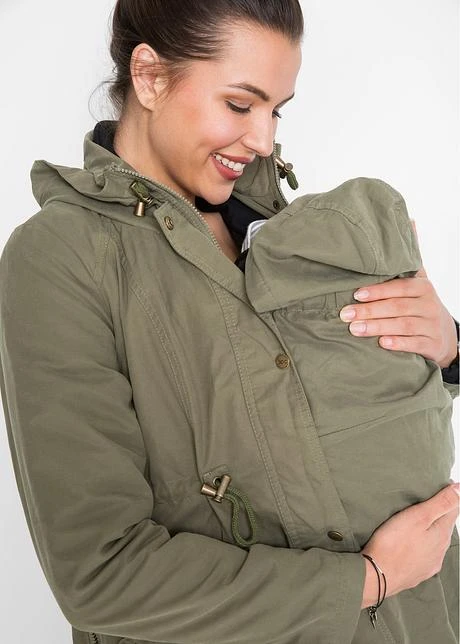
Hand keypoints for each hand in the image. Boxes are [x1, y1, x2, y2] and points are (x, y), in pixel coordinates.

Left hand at [339, 268, 457, 368]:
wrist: (444, 335)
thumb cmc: (419, 306)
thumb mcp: (416, 287)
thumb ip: (404, 269)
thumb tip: (402, 234)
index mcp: (423, 288)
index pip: (399, 287)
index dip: (378, 291)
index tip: (356, 295)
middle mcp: (429, 305)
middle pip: (397, 306)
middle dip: (370, 310)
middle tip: (346, 314)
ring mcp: (432, 326)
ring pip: (404, 325)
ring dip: (377, 327)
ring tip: (355, 329)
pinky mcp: (432, 345)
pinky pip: (414, 344)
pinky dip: (398, 343)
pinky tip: (382, 343)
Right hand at [361, 484, 459, 607]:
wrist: (377, 576)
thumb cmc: (394, 544)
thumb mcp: (418, 516)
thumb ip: (441, 503)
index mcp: (442, 534)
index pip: (453, 510)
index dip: (450, 495)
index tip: (443, 484)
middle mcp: (440, 551)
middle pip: (444, 526)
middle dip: (439, 513)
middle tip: (427, 500)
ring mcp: (430, 564)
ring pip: (435, 542)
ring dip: (430, 531)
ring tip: (417, 521)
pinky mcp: (418, 573)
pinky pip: (425, 555)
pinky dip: (422, 546)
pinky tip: (412, 544)